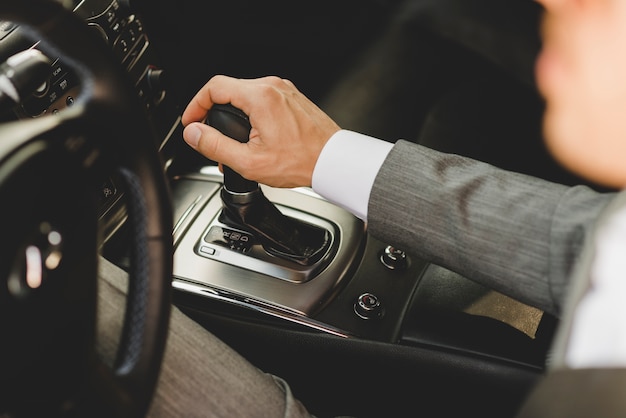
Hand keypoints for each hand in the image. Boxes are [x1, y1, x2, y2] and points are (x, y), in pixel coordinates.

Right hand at [182, 75, 340, 187]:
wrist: (333, 161)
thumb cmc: (301, 161)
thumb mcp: (250, 161)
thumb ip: (215, 145)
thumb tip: (193, 134)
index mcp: (260, 97)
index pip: (214, 87)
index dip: (195, 105)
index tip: (191, 122)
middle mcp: (273, 87)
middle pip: (229, 92)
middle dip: (214, 116)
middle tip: (210, 140)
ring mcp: (284, 92)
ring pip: (246, 98)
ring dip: (233, 120)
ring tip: (233, 148)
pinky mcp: (292, 100)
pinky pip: (263, 103)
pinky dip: (251, 118)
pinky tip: (253, 141)